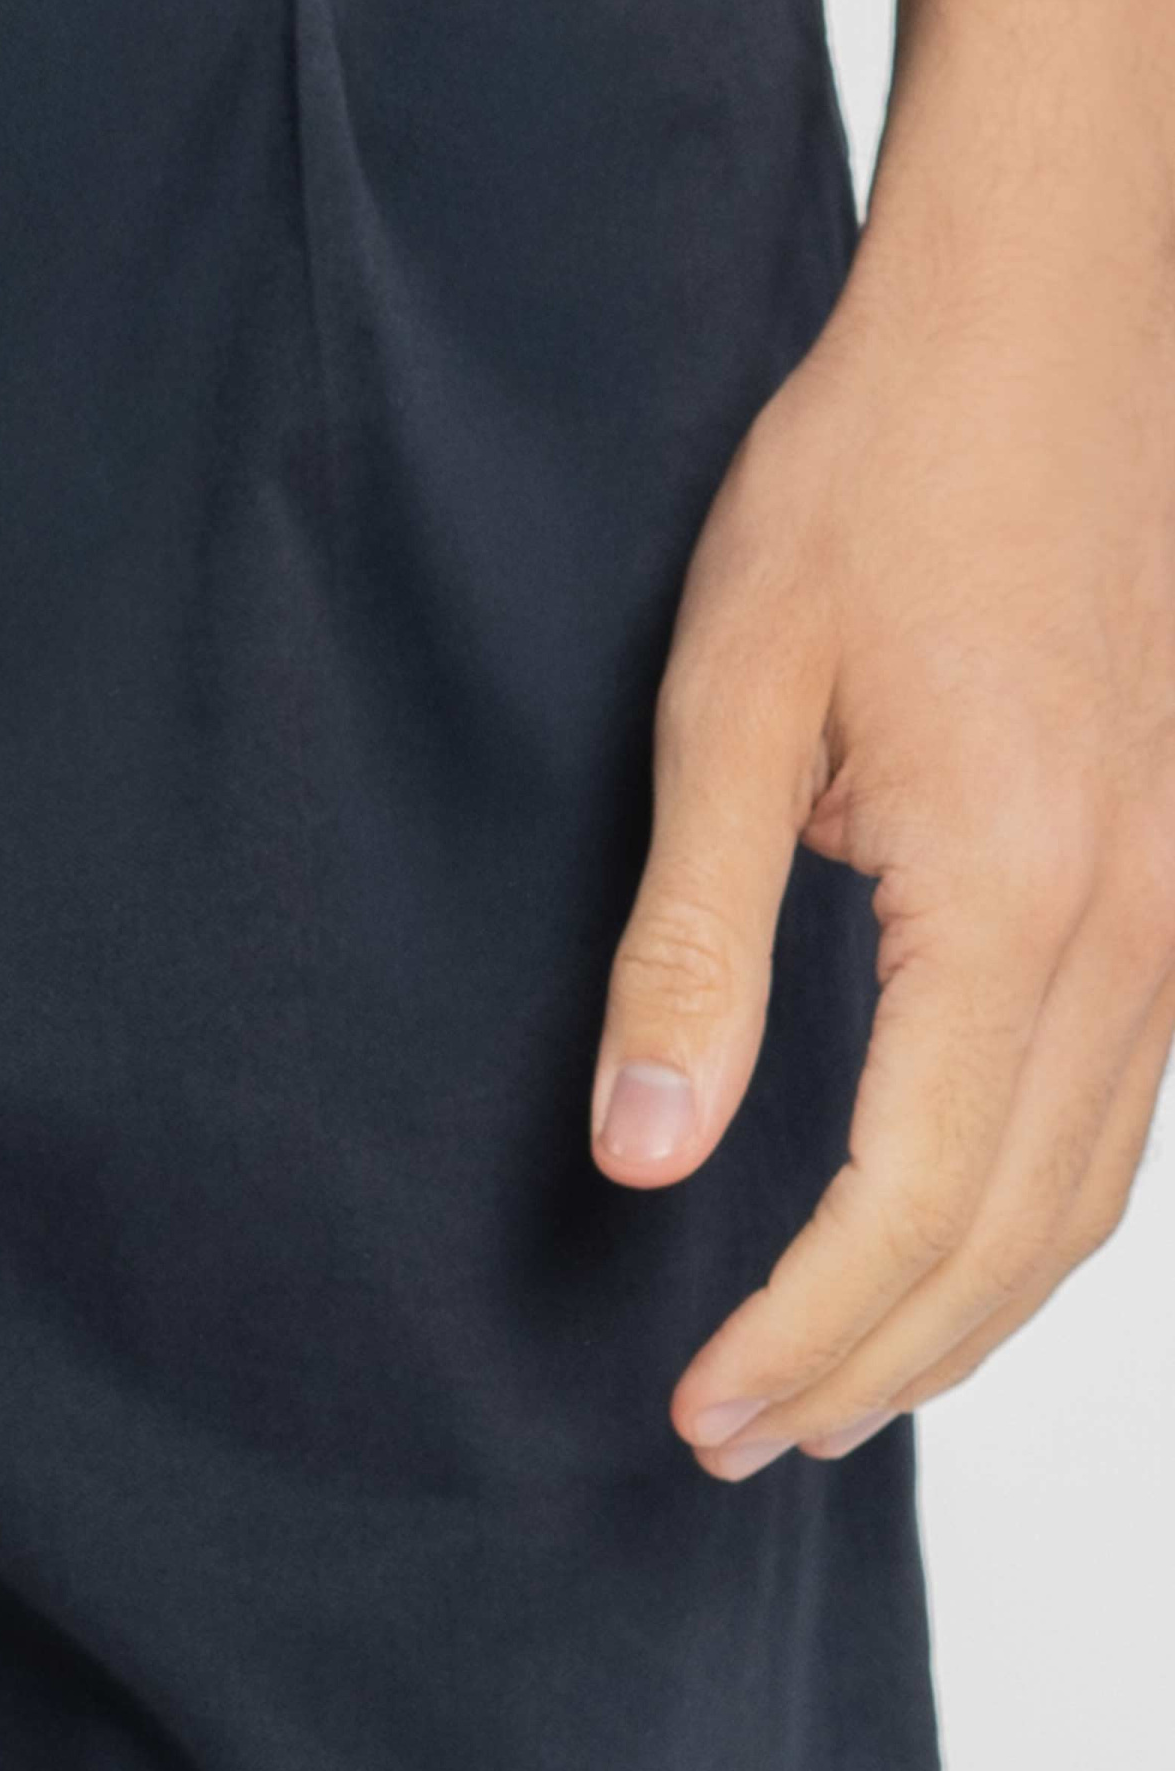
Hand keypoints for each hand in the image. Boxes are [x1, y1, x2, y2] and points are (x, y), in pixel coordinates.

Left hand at [590, 38, 1174, 1479]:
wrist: (1040, 334)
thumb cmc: (874, 487)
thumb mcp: (731, 705)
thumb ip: (692, 941)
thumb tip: (644, 1148)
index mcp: (1017, 898)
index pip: (910, 1199)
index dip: (803, 1331)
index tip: (700, 1411)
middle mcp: (1137, 933)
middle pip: (1015, 1233)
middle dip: (876, 1361)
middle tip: (744, 1436)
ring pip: (1091, 1192)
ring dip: (964, 1311)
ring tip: (840, 1383)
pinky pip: (1126, 1110)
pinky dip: (1033, 1215)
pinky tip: (954, 1235)